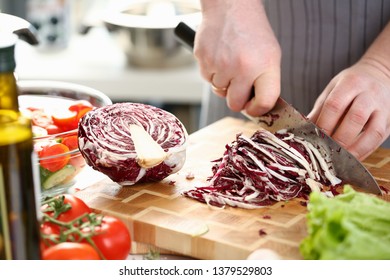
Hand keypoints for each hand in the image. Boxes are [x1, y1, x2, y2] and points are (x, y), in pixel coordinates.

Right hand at [195, 0, 280, 115]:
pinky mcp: (204, 60)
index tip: (254, 108)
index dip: (258, 110)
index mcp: (265, 66)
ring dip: (224, 82)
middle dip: (236, 98)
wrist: (231, 7)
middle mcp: (243, 67)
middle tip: (239, 84)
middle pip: (235, 104)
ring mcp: (221, 64)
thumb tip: (256, 107)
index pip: (264, 102)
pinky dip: (213, 72)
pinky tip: (219, 56)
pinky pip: (207, 79)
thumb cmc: (252, 32)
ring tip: (229, 61)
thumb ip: (266, 82)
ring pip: (219, 92)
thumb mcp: (270, 55)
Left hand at [308, 59, 389, 159]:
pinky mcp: (389, 120)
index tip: (315, 138)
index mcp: (350, 83)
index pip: (335, 105)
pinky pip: (379, 138)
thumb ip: (320, 109)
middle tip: (327, 150)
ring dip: (356, 148)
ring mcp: (383, 107)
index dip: (324, 124)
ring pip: (373, 130)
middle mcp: (369, 94)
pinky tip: (353, 158)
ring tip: (341, 159)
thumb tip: (303, 129)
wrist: (380, 74)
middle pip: (355, 118)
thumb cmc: (350, 84)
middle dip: (340, 138)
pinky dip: (366, 151)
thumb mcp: (332, 90)